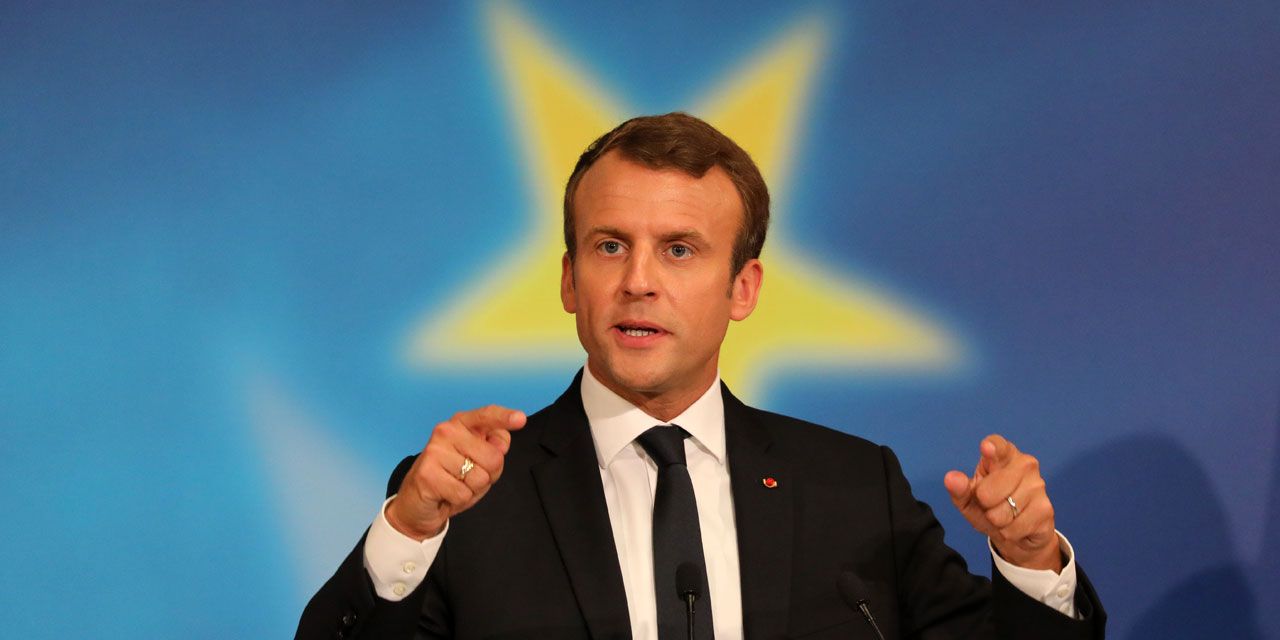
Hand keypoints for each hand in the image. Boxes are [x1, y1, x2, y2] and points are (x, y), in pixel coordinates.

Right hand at [386, 405, 525, 540]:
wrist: (417, 504)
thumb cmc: (451, 480)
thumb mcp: (478, 462)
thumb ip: (493, 449)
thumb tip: (500, 444)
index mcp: (460, 424)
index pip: (486, 416)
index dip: (504, 418)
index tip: (521, 419)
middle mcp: (445, 432)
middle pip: (494, 458)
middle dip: (488, 475)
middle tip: (467, 477)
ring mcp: (435, 451)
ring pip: (480, 478)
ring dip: (472, 489)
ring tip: (455, 485)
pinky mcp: (427, 474)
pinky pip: (464, 493)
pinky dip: (459, 500)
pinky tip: (445, 494)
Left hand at [943, 434, 1062, 571]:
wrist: (1017, 534)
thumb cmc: (990, 508)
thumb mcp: (969, 500)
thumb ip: (959, 489)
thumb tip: (951, 478)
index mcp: (1002, 455)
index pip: (998, 445)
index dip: (992, 447)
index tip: (986, 448)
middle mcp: (1024, 464)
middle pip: (990, 490)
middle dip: (985, 505)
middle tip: (991, 504)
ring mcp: (1038, 485)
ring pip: (1003, 512)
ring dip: (997, 521)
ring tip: (1006, 516)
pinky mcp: (1046, 509)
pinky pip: (1014, 527)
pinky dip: (1009, 532)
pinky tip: (1017, 525)